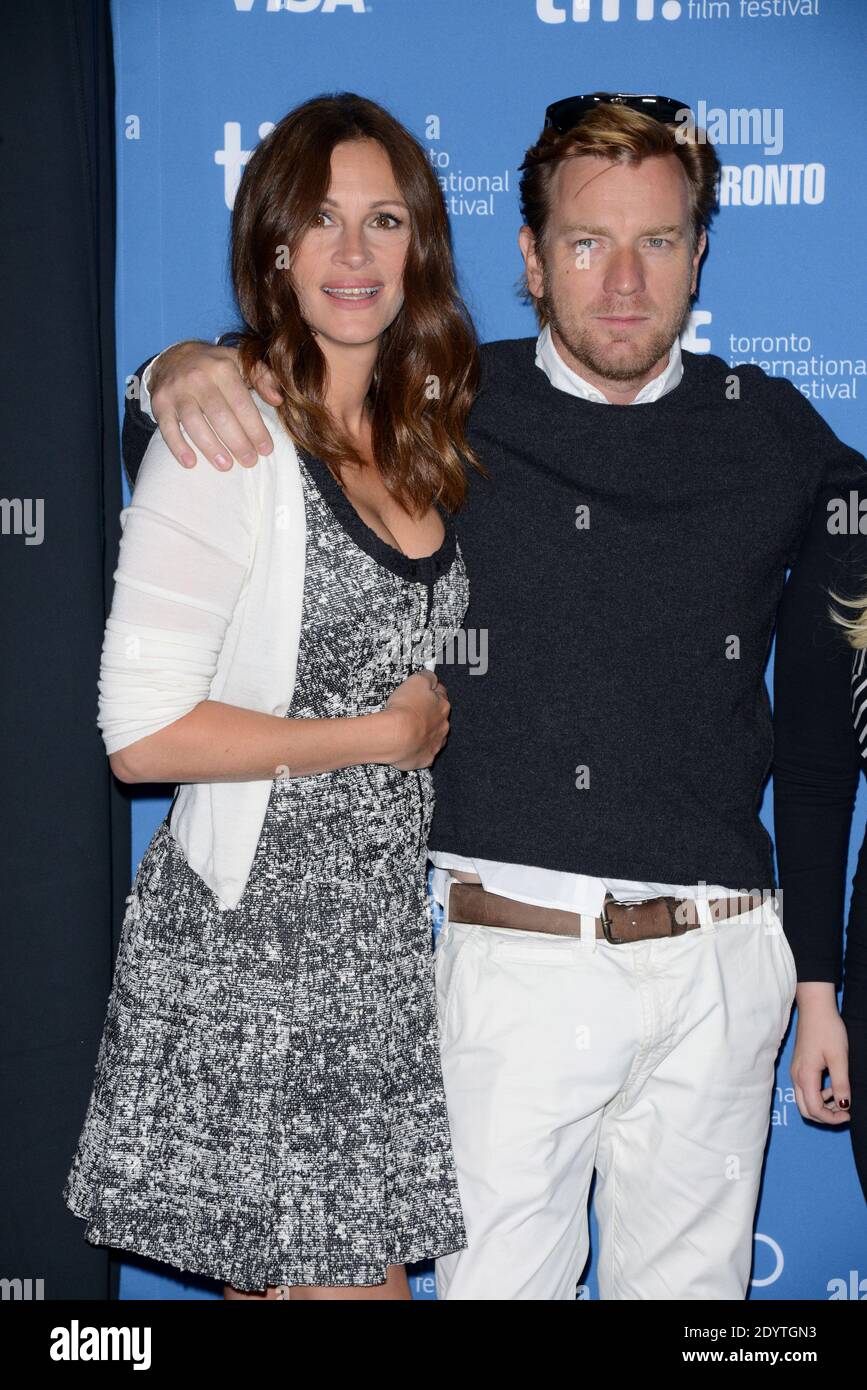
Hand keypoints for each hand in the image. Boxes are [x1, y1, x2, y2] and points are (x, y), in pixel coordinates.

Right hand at [148, 341, 281, 469]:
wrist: (174, 357)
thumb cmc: (215, 367)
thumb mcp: (241, 363)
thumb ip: (263, 378)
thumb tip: (277, 399)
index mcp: (222, 368)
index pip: (242, 403)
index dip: (255, 428)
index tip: (266, 449)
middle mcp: (198, 377)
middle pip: (220, 415)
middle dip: (237, 442)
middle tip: (249, 461)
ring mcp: (176, 390)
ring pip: (194, 423)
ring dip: (210, 447)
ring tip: (226, 466)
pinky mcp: (159, 402)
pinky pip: (167, 427)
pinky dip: (178, 446)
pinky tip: (190, 463)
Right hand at [379, 671, 450, 770]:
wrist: (396, 737)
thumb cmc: (404, 709)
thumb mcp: (416, 681)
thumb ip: (427, 676)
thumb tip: (432, 676)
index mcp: (442, 705)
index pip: (441, 694)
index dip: (431, 692)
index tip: (422, 692)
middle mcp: (443, 725)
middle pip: (438, 717)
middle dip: (428, 714)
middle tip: (411, 712)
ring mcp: (435, 743)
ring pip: (433, 736)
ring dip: (424, 733)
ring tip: (408, 731)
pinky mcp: (426, 758)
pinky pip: (424, 753)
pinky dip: (417, 750)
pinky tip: (407, 746)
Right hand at [790, 983, 851, 1123]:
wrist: (815, 1008)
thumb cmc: (827, 1030)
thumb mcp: (839, 1058)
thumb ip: (841, 1084)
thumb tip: (844, 1105)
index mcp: (805, 1076)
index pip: (814, 1109)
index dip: (832, 1118)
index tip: (849, 1114)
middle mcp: (797, 1077)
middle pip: (806, 1110)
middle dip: (825, 1116)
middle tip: (844, 1111)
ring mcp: (796, 1071)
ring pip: (805, 1100)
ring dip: (822, 1105)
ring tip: (841, 1095)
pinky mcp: (800, 1066)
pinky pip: (806, 1089)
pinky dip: (819, 1094)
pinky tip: (832, 1085)